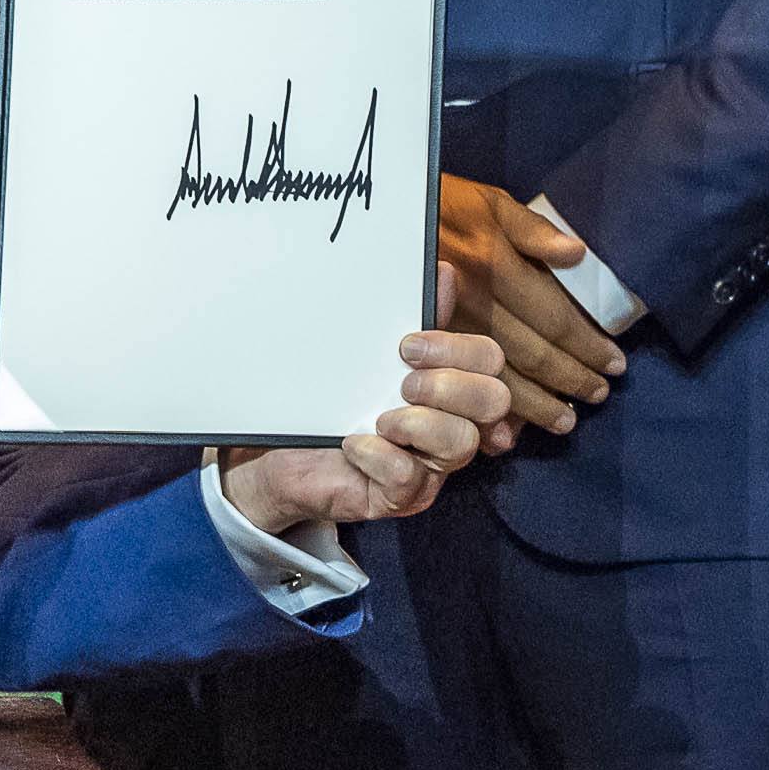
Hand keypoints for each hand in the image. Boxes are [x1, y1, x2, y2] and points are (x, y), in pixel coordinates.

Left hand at [217, 272, 513, 537]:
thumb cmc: (327, 403)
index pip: (490, 361)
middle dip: (450, 385)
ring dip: (418, 423)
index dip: (459, 349)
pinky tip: (351, 444)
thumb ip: (407, 320)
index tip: (406, 345)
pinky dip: (379, 456)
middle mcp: (450, 425)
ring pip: (461, 443)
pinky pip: (409, 478)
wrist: (275, 454)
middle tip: (402, 383)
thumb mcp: (364, 357)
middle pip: (494, 401)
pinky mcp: (400, 498)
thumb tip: (443, 271)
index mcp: (448, 386)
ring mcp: (429, 466)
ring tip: (378, 418)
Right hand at [434, 176, 623, 433]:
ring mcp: (442, 325)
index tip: (614, 364)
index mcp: (494, 268)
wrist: (374, 219)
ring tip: (562, 422)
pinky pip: (454, 384)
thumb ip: (533, 230)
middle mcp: (471, 302)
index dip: (587, 346)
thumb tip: (577, 254)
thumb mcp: (488, 203)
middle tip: (596, 396)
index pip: (554, 319)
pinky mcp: (419, 341)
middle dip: (569, 380)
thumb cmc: (439, 207)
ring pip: (495, 375)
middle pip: (531, 354)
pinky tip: (502, 432)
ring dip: (533, 405)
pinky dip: (478, 412)